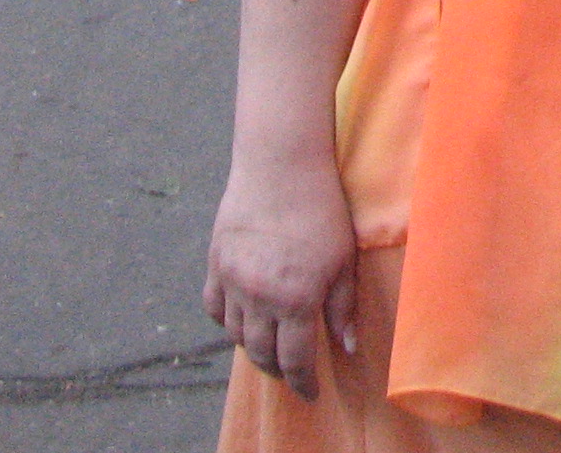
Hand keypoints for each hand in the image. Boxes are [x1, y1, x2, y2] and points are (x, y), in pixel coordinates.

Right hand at [205, 161, 358, 401]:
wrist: (281, 166)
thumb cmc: (322, 210)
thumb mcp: (343, 261)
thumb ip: (343, 308)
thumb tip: (347, 347)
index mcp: (296, 299)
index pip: (295, 360)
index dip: (302, 383)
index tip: (309, 394)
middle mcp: (259, 297)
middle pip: (261, 352)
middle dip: (277, 370)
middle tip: (289, 374)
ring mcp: (232, 281)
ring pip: (234, 334)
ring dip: (251, 346)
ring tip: (267, 347)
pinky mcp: (215, 263)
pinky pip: (213, 307)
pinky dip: (225, 320)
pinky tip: (240, 320)